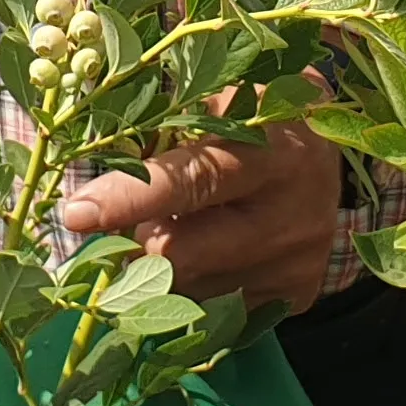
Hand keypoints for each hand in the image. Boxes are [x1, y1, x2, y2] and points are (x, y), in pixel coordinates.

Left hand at [55, 121, 342, 314]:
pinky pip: (212, 308)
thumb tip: (95, 170)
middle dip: (137, 236)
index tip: (76, 213)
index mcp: (277, 151)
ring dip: (161, 262)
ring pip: (186, 287)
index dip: (130, 197)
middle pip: (180, 254)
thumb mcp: (222, 98)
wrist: (328, 148)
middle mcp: (293, 216)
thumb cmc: (257, 112)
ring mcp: (295, 264)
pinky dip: (191, 282)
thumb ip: (166, 128)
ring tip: (182, 222)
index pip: (194, 181)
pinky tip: (207, 248)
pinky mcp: (294, 297)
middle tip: (133, 212)